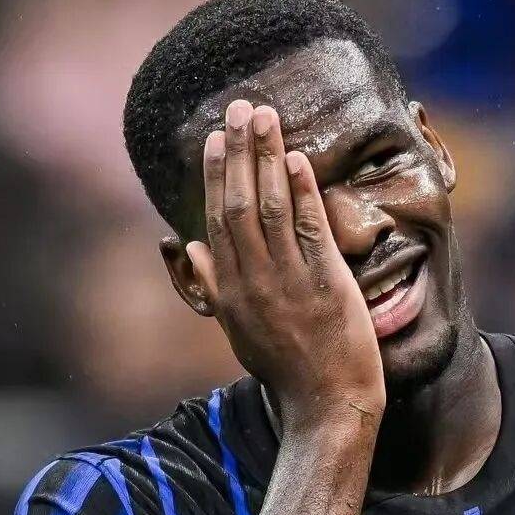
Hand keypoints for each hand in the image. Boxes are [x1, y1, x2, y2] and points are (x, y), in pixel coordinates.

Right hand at [187, 101, 384, 435]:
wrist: (326, 406)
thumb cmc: (285, 367)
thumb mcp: (237, 328)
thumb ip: (214, 285)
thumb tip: (188, 245)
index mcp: (231, 290)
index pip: (218, 220)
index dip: (218, 176)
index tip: (217, 139)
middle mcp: (254, 281)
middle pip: (240, 205)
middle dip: (239, 153)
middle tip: (239, 108)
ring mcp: (289, 282)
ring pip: (271, 209)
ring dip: (267, 159)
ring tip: (265, 117)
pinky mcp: (326, 284)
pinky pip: (309, 230)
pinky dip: (302, 193)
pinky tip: (297, 160)